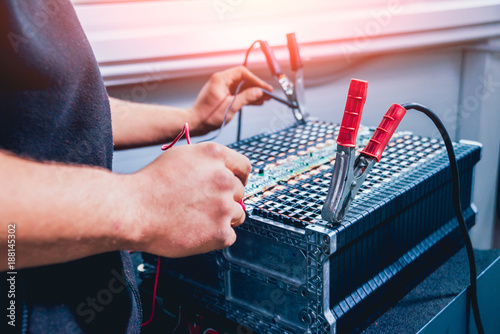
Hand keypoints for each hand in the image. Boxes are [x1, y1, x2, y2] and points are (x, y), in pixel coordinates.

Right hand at [128, 142, 250, 256]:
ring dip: (222, 218)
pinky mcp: (220, 232)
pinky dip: (216, 238)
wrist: (133, 211)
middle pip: (239, 192)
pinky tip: (196, 232)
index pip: (244, 166)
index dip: (240, 177)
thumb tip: (222, 172)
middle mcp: (224, 179)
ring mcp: (224, 206)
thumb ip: (206, 163)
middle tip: (203, 206)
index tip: (237, 184)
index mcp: (214, 156)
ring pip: (237, 214)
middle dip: (225, 198)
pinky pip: (229, 236)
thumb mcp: (180, 157)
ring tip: (197, 219)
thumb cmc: (149, 186)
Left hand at [186, 66, 273, 135]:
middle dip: (256, 86)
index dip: (256, 80)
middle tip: (268, 94)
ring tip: (265, 99)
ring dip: (253, 92)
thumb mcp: (230, 107)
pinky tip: (256, 102)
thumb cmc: (207, 116)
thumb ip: (245, 98)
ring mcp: (222, 88)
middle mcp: (221, 80)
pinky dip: (246, 97)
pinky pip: (237, 93)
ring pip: (241, 86)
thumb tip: (259, 92)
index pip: (242, 73)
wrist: (195, 123)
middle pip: (243, 79)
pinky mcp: (223, 95)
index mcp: (221, 79)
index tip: (264, 88)